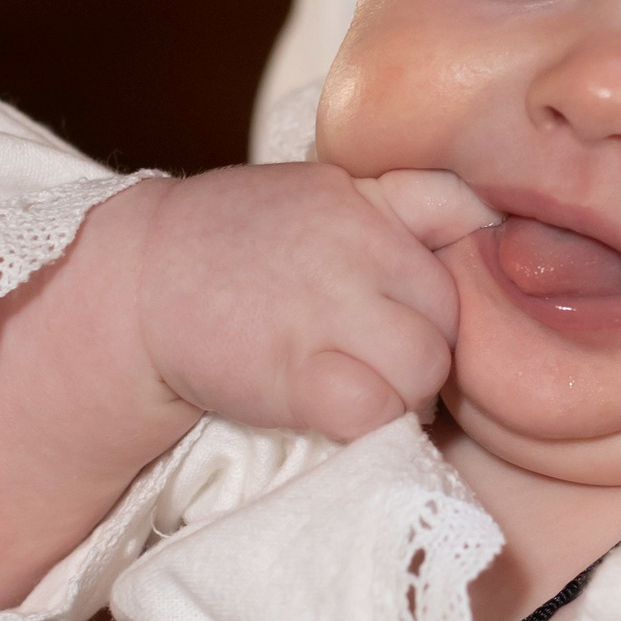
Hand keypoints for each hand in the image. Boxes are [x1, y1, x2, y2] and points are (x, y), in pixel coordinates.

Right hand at [137, 163, 496, 441]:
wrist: (133, 286)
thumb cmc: (232, 248)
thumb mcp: (319, 196)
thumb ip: (399, 205)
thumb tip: (487, 220)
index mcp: (362, 197)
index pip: (464, 215)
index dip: (457, 271)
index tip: (421, 302)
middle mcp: (352, 243)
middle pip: (451, 313)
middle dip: (427, 346)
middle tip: (382, 361)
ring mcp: (324, 306)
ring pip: (426, 366)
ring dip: (404, 393)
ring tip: (364, 389)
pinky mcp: (295, 373)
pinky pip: (376, 411)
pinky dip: (368, 424)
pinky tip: (336, 412)